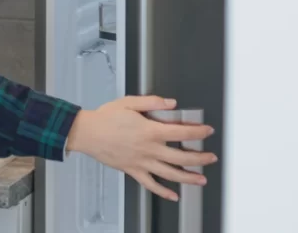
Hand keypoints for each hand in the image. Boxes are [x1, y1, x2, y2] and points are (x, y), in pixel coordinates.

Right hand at [67, 96, 216, 201]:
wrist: (86, 133)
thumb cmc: (105, 118)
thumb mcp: (128, 102)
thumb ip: (152, 102)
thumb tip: (171, 103)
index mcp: (150, 131)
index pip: (182, 133)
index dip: (198, 132)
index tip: (207, 131)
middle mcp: (149, 149)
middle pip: (181, 157)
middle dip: (200, 158)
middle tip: (210, 157)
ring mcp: (142, 162)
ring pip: (170, 174)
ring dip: (189, 178)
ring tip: (201, 179)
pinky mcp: (133, 170)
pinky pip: (150, 184)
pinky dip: (163, 192)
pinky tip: (173, 195)